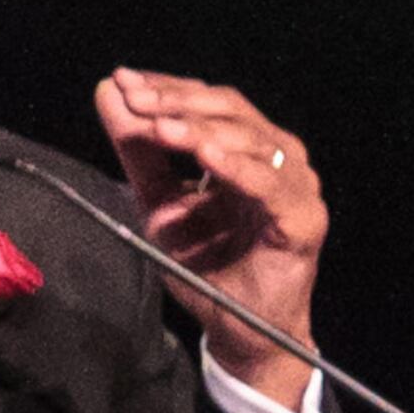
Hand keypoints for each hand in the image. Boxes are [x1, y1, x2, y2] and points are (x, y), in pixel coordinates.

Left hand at [96, 69, 324, 409]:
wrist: (238, 332)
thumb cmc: (206, 266)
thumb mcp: (159, 203)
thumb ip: (140, 151)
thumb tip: (109, 91)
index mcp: (249, 147)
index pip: (210, 99)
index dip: (169, 86)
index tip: (125, 80)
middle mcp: (279, 157)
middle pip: (230, 109)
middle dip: (178, 101)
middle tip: (136, 99)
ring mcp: (296, 185)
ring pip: (249, 138)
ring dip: (201, 128)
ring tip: (160, 125)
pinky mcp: (304, 218)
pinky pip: (269, 185)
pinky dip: (237, 167)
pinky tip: (207, 155)